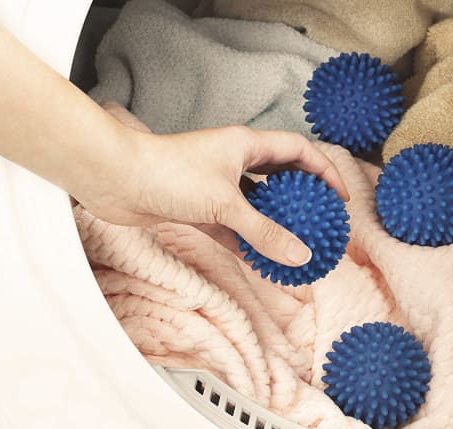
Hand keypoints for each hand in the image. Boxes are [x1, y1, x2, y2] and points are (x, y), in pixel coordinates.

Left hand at [76, 102, 349, 267]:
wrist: (113, 179)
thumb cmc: (168, 174)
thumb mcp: (225, 204)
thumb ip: (264, 232)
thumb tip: (300, 255)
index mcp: (246, 144)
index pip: (298, 150)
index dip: (324, 171)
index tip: (339, 199)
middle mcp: (233, 161)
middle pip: (280, 177)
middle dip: (302, 200)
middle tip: (320, 224)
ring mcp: (215, 184)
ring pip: (256, 204)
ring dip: (273, 225)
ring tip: (294, 247)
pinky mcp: (197, 205)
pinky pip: (232, 224)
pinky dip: (246, 241)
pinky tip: (259, 261)